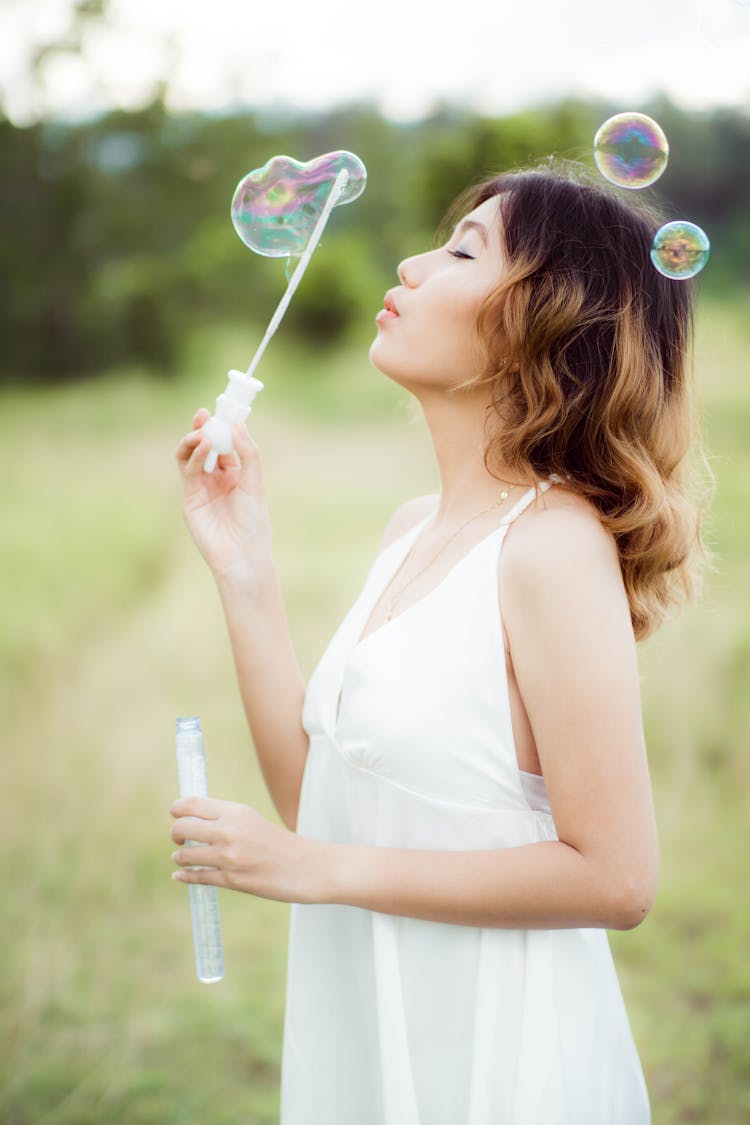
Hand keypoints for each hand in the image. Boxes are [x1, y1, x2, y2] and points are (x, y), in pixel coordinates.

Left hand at [170, 796, 333, 903]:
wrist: (309, 867)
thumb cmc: (280, 843)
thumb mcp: (253, 820)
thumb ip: (226, 818)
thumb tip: (194, 818)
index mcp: (236, 811)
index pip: (192, 804)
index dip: (177, 809)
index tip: (176, 814)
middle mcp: (230, 831)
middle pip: (182, 827)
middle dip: (175, 833)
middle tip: (179, 839)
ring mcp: (230, 857)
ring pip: (185, 854)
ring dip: (180, 857)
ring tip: (183, 858)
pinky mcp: (232, 880)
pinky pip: (197, 877)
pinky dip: (185, 876)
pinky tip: (182, 875)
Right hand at [175, 409, 272, 588]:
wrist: (243, 554)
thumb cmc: (254, 523)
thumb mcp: (255, 483)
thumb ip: (248, 453)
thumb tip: (238, 424)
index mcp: (234, 474)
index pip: (225, 444)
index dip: (222, 426)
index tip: (223, 409)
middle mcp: (215, 479)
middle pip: (204, 446)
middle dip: (203, 428)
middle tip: (204, 413)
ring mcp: (200, 488)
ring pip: (190, 456)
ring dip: (194, 439)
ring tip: (202, 429)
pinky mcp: (190, 498)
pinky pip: (189, 471)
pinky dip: (195, 455)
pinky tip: (203, 445)